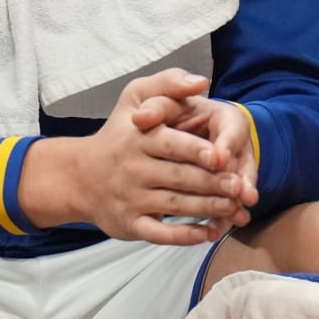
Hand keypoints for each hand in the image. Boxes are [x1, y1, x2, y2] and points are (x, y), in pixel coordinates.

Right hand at [47, 69, 251, 244]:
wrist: (80, 176)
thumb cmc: (118, 133)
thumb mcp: (134, 97)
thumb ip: (168, 83)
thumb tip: (201, 82)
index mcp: (139, 138)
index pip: (172, 144)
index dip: (198, 151)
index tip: (221, 157)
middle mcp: (134, 169)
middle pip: (180, 177)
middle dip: (212, 183)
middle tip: (239, 187)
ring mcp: (131, 198)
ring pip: (175, 205)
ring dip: (207, 209)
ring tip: (234, 208)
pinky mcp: (129, 224)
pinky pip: (159, 233)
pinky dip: (183, 236)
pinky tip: (207, 234)